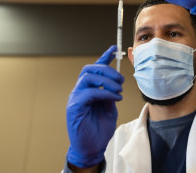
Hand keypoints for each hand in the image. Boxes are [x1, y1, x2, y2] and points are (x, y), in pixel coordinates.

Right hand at [66, 45, 123, 167]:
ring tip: (118, 90)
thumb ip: (111, 93)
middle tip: (121, 80)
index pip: (95, 69)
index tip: (114, 49)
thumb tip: (116, 83)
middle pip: (90, 69)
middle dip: (107, 70)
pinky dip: (104, 93)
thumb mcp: (110, 107)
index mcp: (89, 89)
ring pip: (88, 77)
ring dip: (107, 81)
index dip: (104, 57)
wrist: (92, 147)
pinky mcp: (74, 107)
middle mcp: (80, 90)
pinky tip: (114, 98)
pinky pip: (89, 93)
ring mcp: (76, 98)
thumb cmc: (99, 128)